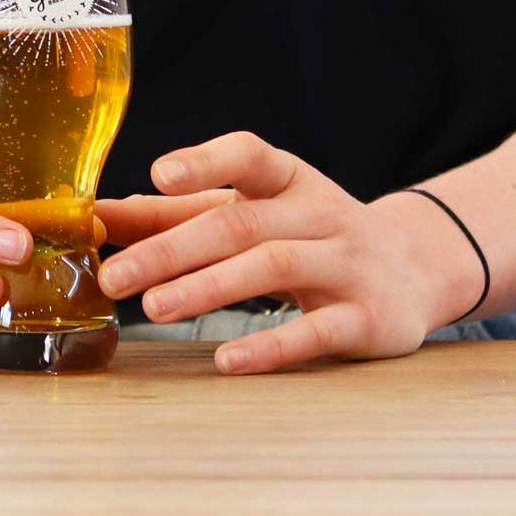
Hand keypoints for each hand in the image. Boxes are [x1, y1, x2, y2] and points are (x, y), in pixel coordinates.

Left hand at [94, 132, 482, 374]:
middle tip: (114, 277)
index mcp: (289, 180)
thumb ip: (176, 214)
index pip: (249, 156)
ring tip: (152, 309)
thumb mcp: (254, 211)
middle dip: (172, 249)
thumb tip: (98, 216)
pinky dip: (270, 345)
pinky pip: (317, 330)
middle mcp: (321, 213)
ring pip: (274, 267)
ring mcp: (348, 264)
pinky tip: (227, 359)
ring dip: (208, 287)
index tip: (159, 175)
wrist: (417, 268)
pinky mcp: (368, 318)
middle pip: (241, 223)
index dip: (205, 161)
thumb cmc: (309, 233)